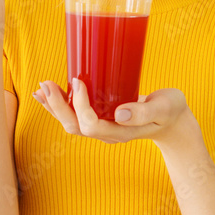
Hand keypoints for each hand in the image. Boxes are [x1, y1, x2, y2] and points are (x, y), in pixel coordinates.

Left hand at [32, 77, 191, 145]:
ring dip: (54, 107)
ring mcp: (103, 127)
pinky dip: (60, 105)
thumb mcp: (164, 109)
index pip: (91, 125)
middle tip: (46, 84)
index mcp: (120, 132)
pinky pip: (76, 116)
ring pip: (72, 123)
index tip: (80, 81)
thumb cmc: (170, 112)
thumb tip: (119, 113)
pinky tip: (50, 93)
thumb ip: (144, 112)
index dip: (80, 105)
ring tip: (40, 89)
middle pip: (75, 127)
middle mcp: (107, 133)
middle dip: (57, 107)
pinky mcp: (102, 118)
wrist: (174, 121)